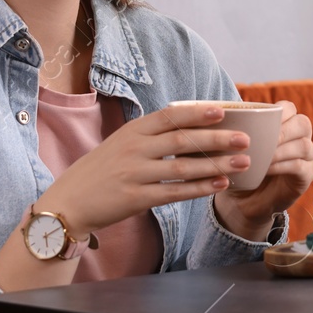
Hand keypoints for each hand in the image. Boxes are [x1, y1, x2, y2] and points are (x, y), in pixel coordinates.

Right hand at [38, 102, 254, 234]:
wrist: (68, 202)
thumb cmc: (101, 171)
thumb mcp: (121, 144)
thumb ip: (152, 135)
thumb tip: (192, 125)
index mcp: (132, 131)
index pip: (170, 116)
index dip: (197, 113)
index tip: (224, 110)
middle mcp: (134, 149)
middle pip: (182, 140)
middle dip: (217, 138)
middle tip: (245, 139)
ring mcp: (134, 174)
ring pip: (183, 167)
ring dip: (216, 164)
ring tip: (242, 162)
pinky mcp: (136, 198)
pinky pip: (174, 192)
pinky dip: (199, 188)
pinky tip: (219, 185)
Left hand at [212, 100, 312, 240]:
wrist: (240, 201)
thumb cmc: (233, 167)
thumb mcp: (225, 145)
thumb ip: (221, 127)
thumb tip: (197, 110)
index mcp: (282, 123)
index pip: (288, 108)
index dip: (277, 111)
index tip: (255, 121)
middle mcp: (299, 137)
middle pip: (302, 123)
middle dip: (282, 130)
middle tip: (260, 140)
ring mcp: (306, 157)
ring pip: (303, 145)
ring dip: (281, 149)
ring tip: (260, 157)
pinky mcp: (306, 176)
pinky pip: (300, 166)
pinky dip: (283, 166)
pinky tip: (266, 169)